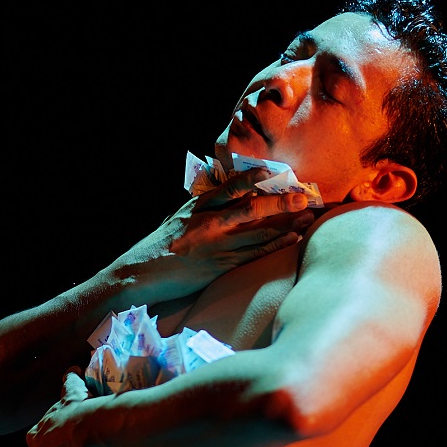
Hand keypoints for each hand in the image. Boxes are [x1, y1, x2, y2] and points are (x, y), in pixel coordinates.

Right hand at [109, 169, 317, 301]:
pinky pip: (253, 254)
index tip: (271, 171)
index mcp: (197, 206)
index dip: (252, 178)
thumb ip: (200, 208)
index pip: (229, 187)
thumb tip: (223, 198)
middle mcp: (208, 223)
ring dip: (286, 224)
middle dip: (280, 201)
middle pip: (251, 207)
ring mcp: (214, 245)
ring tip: (307, 216)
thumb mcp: (176, 219)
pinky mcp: (218, 267)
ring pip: (257, 231)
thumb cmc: (158, 248)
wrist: (138, 275)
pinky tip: (291, 239)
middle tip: (303, 196)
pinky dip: (275, 245)